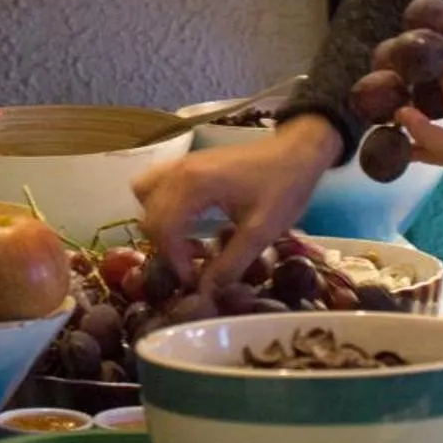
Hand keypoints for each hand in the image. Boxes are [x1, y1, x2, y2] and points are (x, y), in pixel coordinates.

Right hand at [132, 115, 340, 291]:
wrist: (297, 152)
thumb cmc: (282, 188)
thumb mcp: (261, 232)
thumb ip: (231, 263)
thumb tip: (205, 290)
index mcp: (193, 185)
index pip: (164, 229)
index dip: (175, 261)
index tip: (195, 280)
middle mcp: (178, 171)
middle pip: (150, 216)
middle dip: (167, 247)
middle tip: (194, 265)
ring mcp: (180, 164)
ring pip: (145, 198)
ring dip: (159, 224)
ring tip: (186, 242)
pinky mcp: (187, 164)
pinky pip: (155, 185)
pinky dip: (161, 205)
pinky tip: (186, 220)